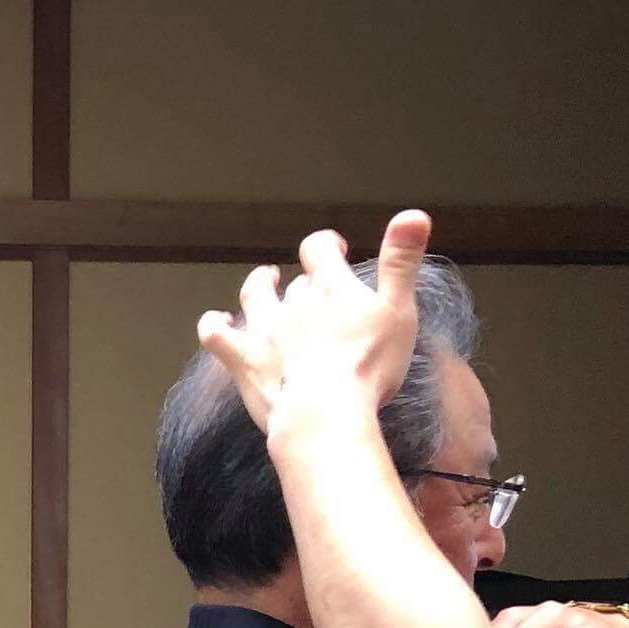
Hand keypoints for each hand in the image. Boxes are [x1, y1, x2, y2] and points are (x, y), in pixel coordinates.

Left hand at [197, 209, 432, 433]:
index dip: (325, 245)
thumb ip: (402, 262)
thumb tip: (414, 214)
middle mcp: (292, 304)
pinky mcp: (242, 361)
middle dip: (304, 284)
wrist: (324, 413)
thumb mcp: (398, 310)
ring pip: (254, 296)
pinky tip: (217, 321)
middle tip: (314, 293)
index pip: (318, 248)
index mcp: (330, 288)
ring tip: (265, 282)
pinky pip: (215, 334)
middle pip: (295, 284)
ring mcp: (264, 331)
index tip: (335, 251)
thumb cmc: (368, 366)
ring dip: (258, 286)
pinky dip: (213, 323)